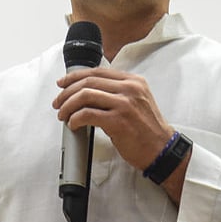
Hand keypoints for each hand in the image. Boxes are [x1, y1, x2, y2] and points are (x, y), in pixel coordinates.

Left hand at [52, 67, 172, 170]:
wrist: (162, 150)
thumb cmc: (147, 130)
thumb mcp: (137, 102)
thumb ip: (117, 92)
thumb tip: (87, 93)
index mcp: (133, 81)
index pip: (97, 72)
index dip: (75, 76)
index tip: (63, 83)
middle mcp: (130, 88)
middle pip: (88, 82)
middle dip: (67, 92)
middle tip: (58, 103)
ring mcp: (125, 104)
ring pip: (85, 96)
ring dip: (68, 106)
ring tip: (63, 115)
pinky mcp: (119, 121)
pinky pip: (87, 114)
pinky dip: (75, 119)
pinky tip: (73, 124)